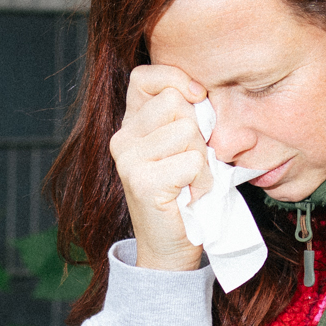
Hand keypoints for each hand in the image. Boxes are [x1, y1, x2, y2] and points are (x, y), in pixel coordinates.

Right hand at [110, 65, 210, 272]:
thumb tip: (199, 95)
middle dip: (197, 131)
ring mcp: (128, 160)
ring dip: (203, 160)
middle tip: (191, 161)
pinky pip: (191, 161)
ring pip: (187, 131)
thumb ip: (184, 116)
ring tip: (191, 180)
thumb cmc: (183, 193)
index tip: (196, 99)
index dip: (175, 79)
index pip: (145, 77)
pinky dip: (202, 180)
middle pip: (176, 103)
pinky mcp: (142, 181)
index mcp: (131, 124)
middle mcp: (123, 138)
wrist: (170, 248)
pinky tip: (190, 195)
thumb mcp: (182, 146)